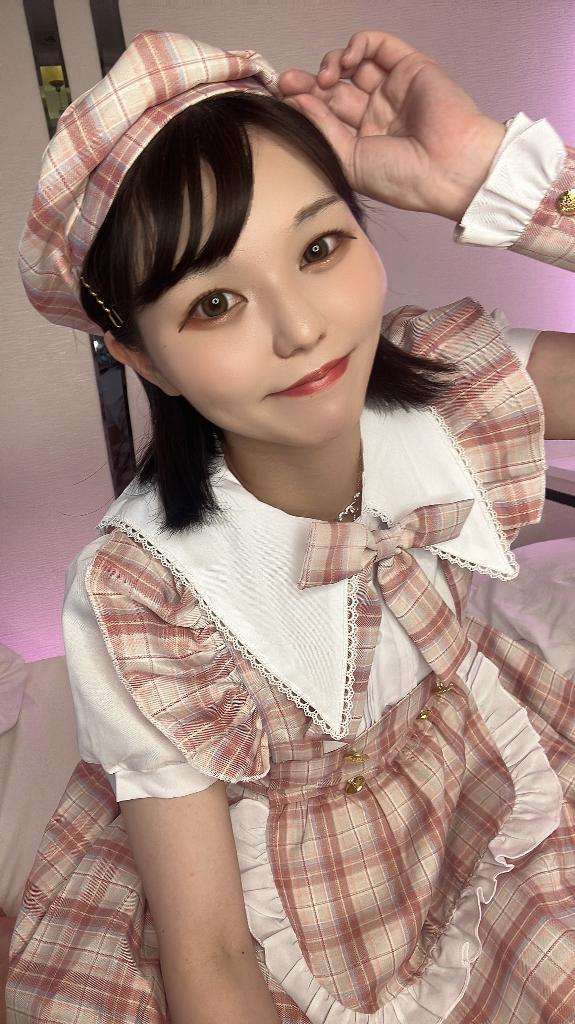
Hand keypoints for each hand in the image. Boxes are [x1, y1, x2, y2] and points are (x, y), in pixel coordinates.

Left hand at [277, 30, 506, 221]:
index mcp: (362, 141)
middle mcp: (376, 114)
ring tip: (323, 79)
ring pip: (353, 64)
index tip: (282, 100)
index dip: (303, 104)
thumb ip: (323, 129)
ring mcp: (393, 90)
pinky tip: (346, 62)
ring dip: (330, 64)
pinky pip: (377, 46)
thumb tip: (295, 101)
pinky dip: (357, 46)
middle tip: (287, 83)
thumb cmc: (403, 178)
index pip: (326, 114)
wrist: (447, 169)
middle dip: (308, 83)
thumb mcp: (350, 161)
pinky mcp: (409, 67)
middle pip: (334, 88)